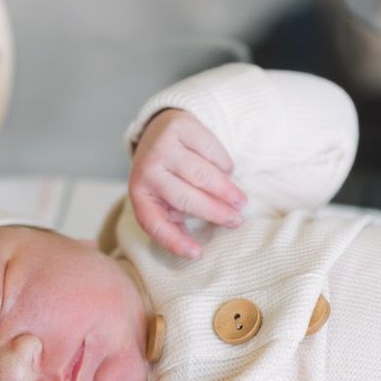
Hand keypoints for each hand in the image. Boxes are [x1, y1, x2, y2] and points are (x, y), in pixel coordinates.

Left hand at [128, 108, 246, 258]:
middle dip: (215, 211)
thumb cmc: (167, 177)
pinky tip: (228, 172)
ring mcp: (162, 146)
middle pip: (185, 198)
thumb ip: (175, 224)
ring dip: (225, 190)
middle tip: (236, 220)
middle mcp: (147, 170)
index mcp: (140, 195)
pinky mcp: (179, 127)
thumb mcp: (163, 201)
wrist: (160, 130)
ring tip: (240, 201)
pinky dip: (223, 164)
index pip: (155, 224)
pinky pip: (209, 150)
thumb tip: (194, 252)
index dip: (175, 241)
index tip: (198, 254)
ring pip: (200, 174)